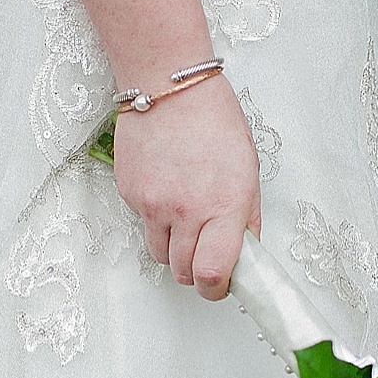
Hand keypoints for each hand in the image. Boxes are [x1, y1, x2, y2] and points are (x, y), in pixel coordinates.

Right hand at [111, 77, 261, 298]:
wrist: (169, 88)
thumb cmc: (213, 121)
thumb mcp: (247, 170)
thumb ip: (246, 216)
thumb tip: (244, 248)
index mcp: (224, 206)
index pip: (212, 274)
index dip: (216, 289)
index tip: (221, 284)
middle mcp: (186, 212)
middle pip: (182, 272)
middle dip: (195, 270)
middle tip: (206, 253)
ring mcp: (152, 205)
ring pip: (159, 254)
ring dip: (173, 247)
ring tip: (185, 219)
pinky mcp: (129, 195)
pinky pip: (143, 223)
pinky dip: (155, 217)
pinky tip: (166, 187)